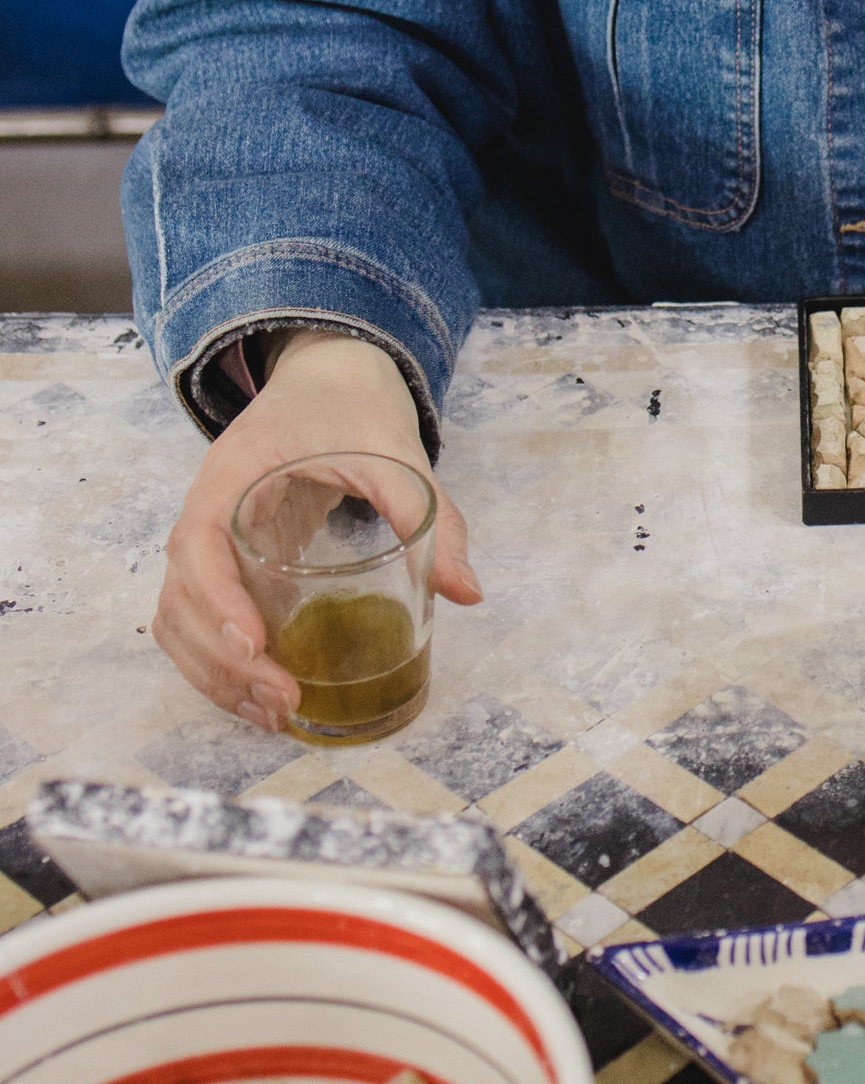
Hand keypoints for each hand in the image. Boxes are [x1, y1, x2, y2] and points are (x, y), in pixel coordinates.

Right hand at [154, 333, 479, 730]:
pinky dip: (218, 663)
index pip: (199, 543)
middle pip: (180, 597)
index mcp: (234, 473)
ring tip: (274, 712)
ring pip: (179, 619)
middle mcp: (207, 509)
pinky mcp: (226, 560)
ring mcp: (210, 538)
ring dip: (214, 674)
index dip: (217, 600)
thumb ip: (432, 517)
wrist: (329, 371)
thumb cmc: (354, 405)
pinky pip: (199, 618)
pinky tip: (262, 694)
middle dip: (221, 660)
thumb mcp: (398, 453)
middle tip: (284, 698)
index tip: (255, 647)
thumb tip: (467, 592)